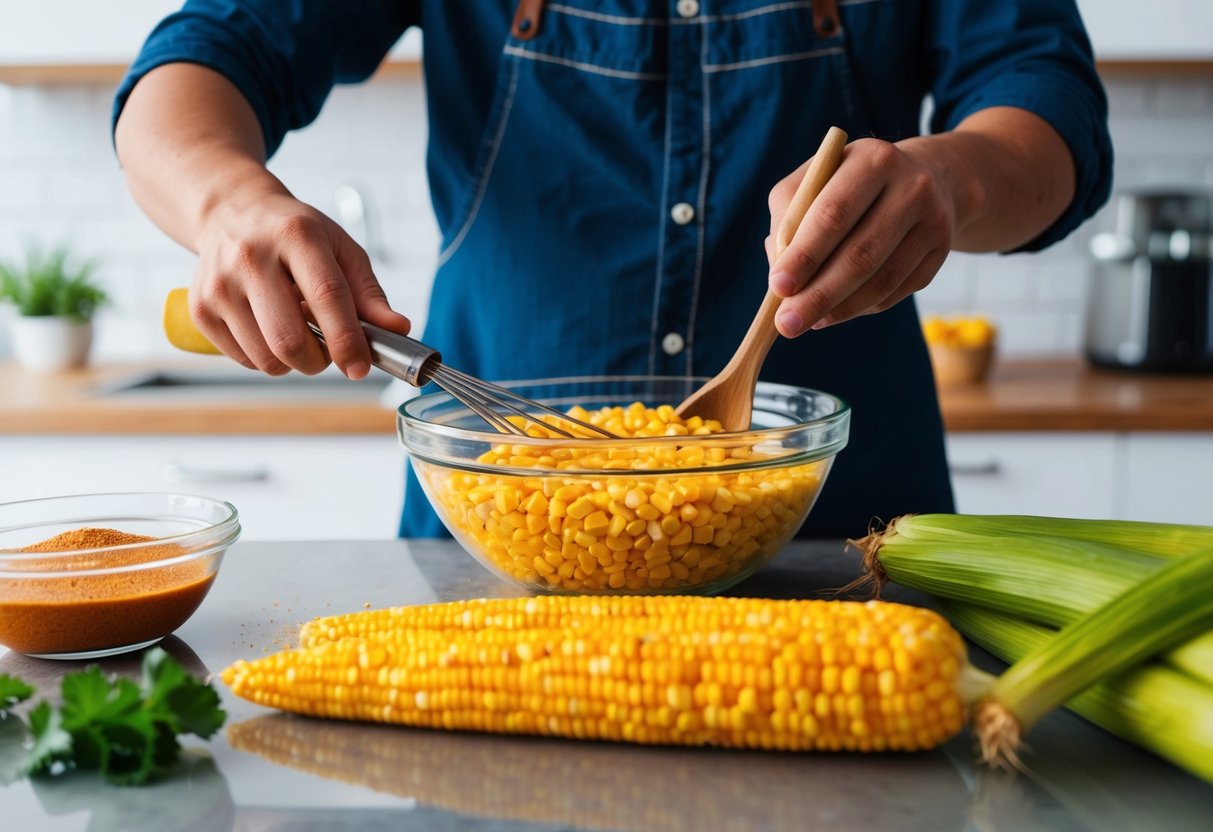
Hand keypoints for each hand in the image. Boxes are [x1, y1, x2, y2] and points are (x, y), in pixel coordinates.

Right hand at [188, 186, 410, 377]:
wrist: (231, 212)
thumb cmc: (295, 235)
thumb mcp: (341, 249)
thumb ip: (370, 294)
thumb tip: (398, 329)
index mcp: (296, 236)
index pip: (327, 296)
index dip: (347, 339)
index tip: (360, 367)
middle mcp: (250, 257)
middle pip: (289, 339)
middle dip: (319, 361)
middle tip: (328, 352)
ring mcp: (219, 284)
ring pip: (266, 358)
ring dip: (294, 363)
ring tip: (298, 334)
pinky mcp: (199, 308)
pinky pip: (243, 360)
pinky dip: (266, 359)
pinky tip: (269, 329)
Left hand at [766, 137, 956, 336]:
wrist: (923, 178)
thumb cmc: (849, 185)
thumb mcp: (814, 182)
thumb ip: (787, 219)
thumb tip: (779, 274)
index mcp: (872, 160)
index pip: (833, 214)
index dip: (804, 255)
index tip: (777, 287)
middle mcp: (911, 187)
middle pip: (860, 254)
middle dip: (818, 295)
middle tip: (787, 324)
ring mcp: (932, 221)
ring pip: (881, 280)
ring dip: (840, 309)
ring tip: (810, 322)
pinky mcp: (941, 251)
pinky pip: (896, 291)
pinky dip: (862, 307)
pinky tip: (837, 312)